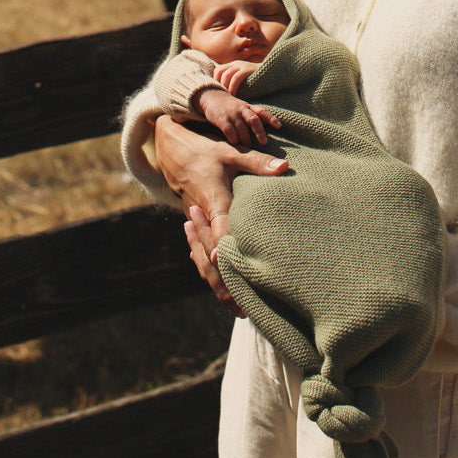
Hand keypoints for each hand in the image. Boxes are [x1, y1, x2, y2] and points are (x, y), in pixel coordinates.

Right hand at [154, 115, 287, 312]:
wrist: (172, 150)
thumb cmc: (206, 151)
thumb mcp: (231, 153)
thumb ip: (257, 163)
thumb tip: (284, 167)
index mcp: (214, 201)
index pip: (220, 233)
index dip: (228, 256)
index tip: (240, 277)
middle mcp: (203, 216)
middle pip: (210, 255)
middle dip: (224, 280)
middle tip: (243, 307)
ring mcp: (197, 222)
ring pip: (203, 258)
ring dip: (217, 280)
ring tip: (237, 307)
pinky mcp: (196, 225)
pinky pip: (200, 252)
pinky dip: (209, 270)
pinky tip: (224, 285)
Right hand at [197, 87, 280, 146]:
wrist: (212, 97)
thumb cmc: (232, 108)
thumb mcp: (244, 109)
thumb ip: (254, 118)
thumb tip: (268, 133)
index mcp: (249, 107)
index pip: (262, 111)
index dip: (271, 118)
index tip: (278, 126)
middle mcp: (242, 109)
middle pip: (253, 119)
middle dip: (260, 131)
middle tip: (264, 142)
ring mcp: (232, 114)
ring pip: (242, 128)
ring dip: (246, 139)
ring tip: (248, 148)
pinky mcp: (222, 119)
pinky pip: (229, 131)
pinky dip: (233, 139)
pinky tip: (234, 144)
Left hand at [213, 59, 259, 93]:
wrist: (273, 73)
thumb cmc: (257, 81)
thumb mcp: (244, 79)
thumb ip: (234, 82)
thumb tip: (224, 93)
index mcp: (233, 65)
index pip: (218, 70)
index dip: (215, 80)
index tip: (217, 91)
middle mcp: (236, 63)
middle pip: (220, 71)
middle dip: (218, 84)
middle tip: (220, 95)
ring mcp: (242, 65)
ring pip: (226, 74)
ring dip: (224, 87)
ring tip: (226, 96)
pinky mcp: (248, 69)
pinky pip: (236, 78)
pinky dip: (232, 87)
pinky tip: (233, 94)